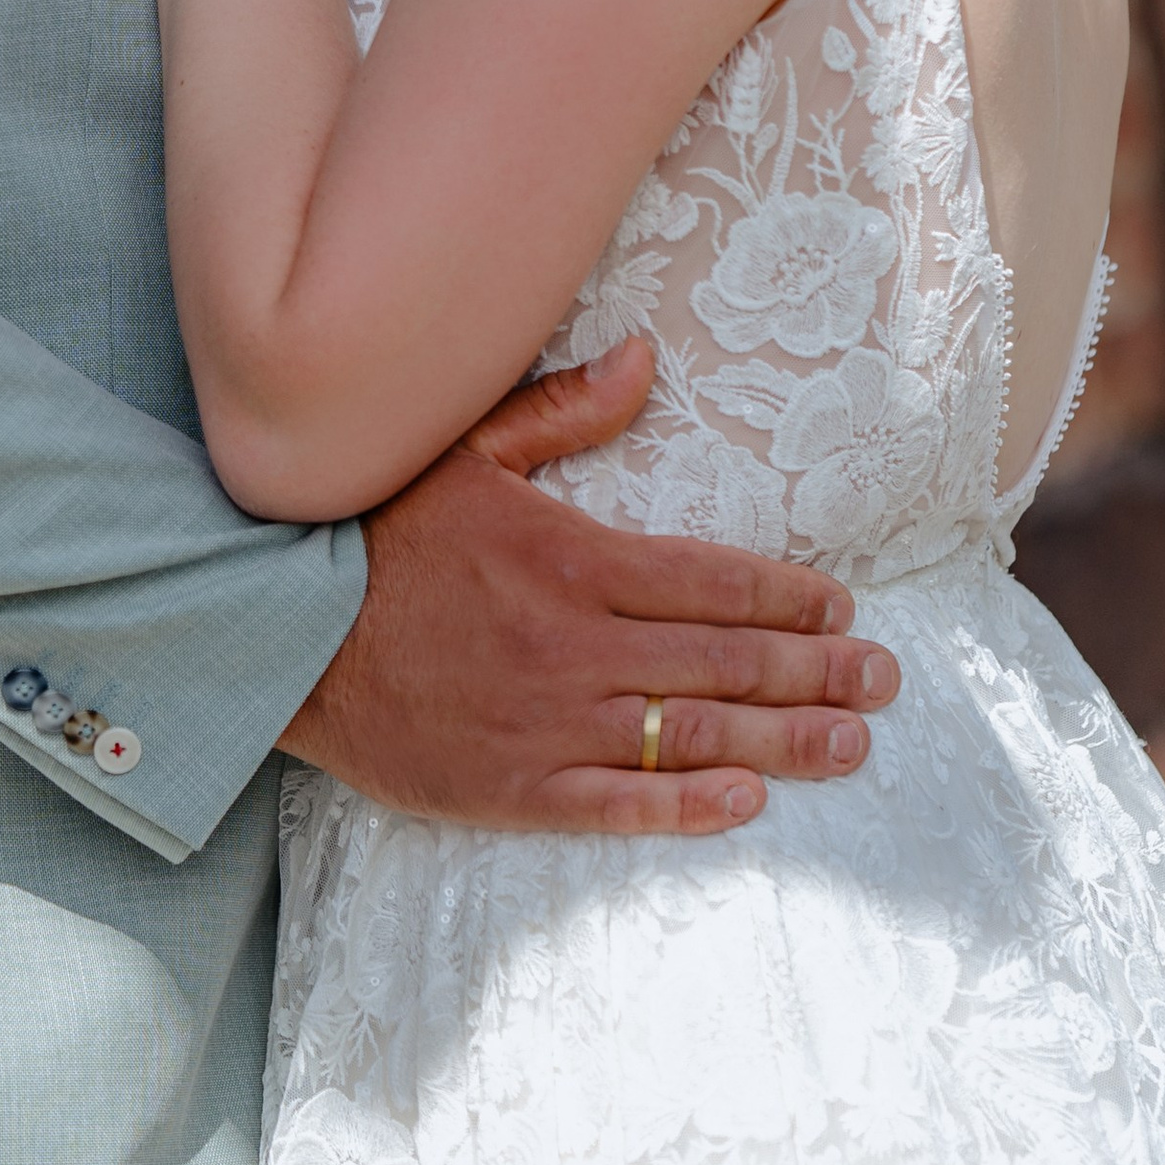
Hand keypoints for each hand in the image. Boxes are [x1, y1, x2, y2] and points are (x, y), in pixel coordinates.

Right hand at [280, 339, 901, 832]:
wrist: (280, 634)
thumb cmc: (376, 534)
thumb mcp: (464, 448)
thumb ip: (563, 411)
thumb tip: (645, 358)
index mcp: (573, 559)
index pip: (713, 579)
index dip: (789, 595)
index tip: (842, 605)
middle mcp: (576, 644)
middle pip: (726, 660)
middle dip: (817, 669)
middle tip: (884, 681)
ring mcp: (548, 722)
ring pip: (694, 735)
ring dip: (785, 740)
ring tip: (852, 742)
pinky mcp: (511, 786)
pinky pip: (618, 804)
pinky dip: (690, 806)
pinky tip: (749, 802)